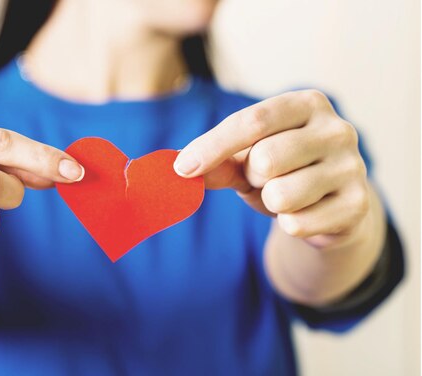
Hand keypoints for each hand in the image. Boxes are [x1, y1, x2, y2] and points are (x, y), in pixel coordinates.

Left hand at [174, 90, 369, 247]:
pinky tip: (305, 213)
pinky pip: (297, 224)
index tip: (182, 168)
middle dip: (253, 177)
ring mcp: (353, 166)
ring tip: (285, 195)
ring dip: (271, 202)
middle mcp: (337, 129)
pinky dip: (289, 224)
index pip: (252, 121)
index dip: (212, 146)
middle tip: (266, 178)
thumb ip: (216, 160)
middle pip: (265, 159)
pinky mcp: (358, 204)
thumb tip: (179, 168)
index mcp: (306, 104)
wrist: (331, 205)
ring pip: (281, 195)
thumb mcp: (246, 159)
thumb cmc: (283, 171)